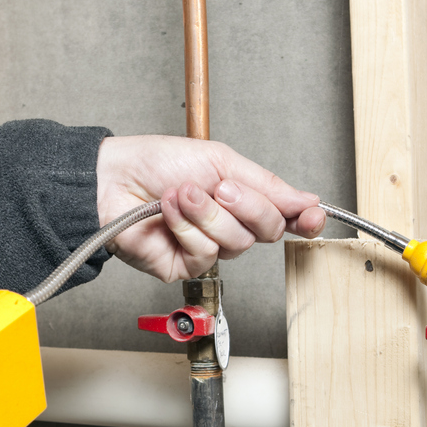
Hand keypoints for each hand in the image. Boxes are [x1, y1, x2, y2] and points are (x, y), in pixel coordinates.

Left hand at [95, 135, 325, 280]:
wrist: (114, 179)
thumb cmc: (157, 163)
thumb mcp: (221, 161)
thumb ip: (267, 184)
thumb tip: (308, 200)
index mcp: (241, 198)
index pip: (285, 216)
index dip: (304, 219)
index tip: (312, 215)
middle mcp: (228, 225)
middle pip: (268, 231)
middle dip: (247, 206)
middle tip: (221, 188)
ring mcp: (208, 247)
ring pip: (236, 244)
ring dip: (207, 214)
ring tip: (182, 194)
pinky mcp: (185, 266)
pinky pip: (205, 255)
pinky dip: (186, 229)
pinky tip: (169, 212)